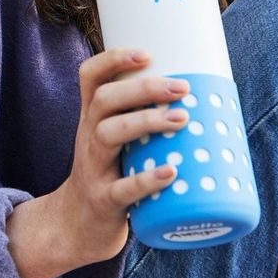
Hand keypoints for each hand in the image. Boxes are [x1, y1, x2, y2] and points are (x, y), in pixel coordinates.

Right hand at [7, 48, 189, 277]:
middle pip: (104, 100)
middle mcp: (88, 134)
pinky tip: (170, 173)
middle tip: (180, 87)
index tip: (146, 54)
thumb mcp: (111, 138)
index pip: (89, 76)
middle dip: (142, 89)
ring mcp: (93, 166)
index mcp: (90, 116)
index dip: (113, 60)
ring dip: (146, 122)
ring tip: (181, 119)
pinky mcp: (103, 199)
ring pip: (109, 134)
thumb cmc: (108, 171)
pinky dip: (146, 180)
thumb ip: (140, 116)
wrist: (76, 223)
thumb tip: (201, 96)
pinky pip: (122, 188)